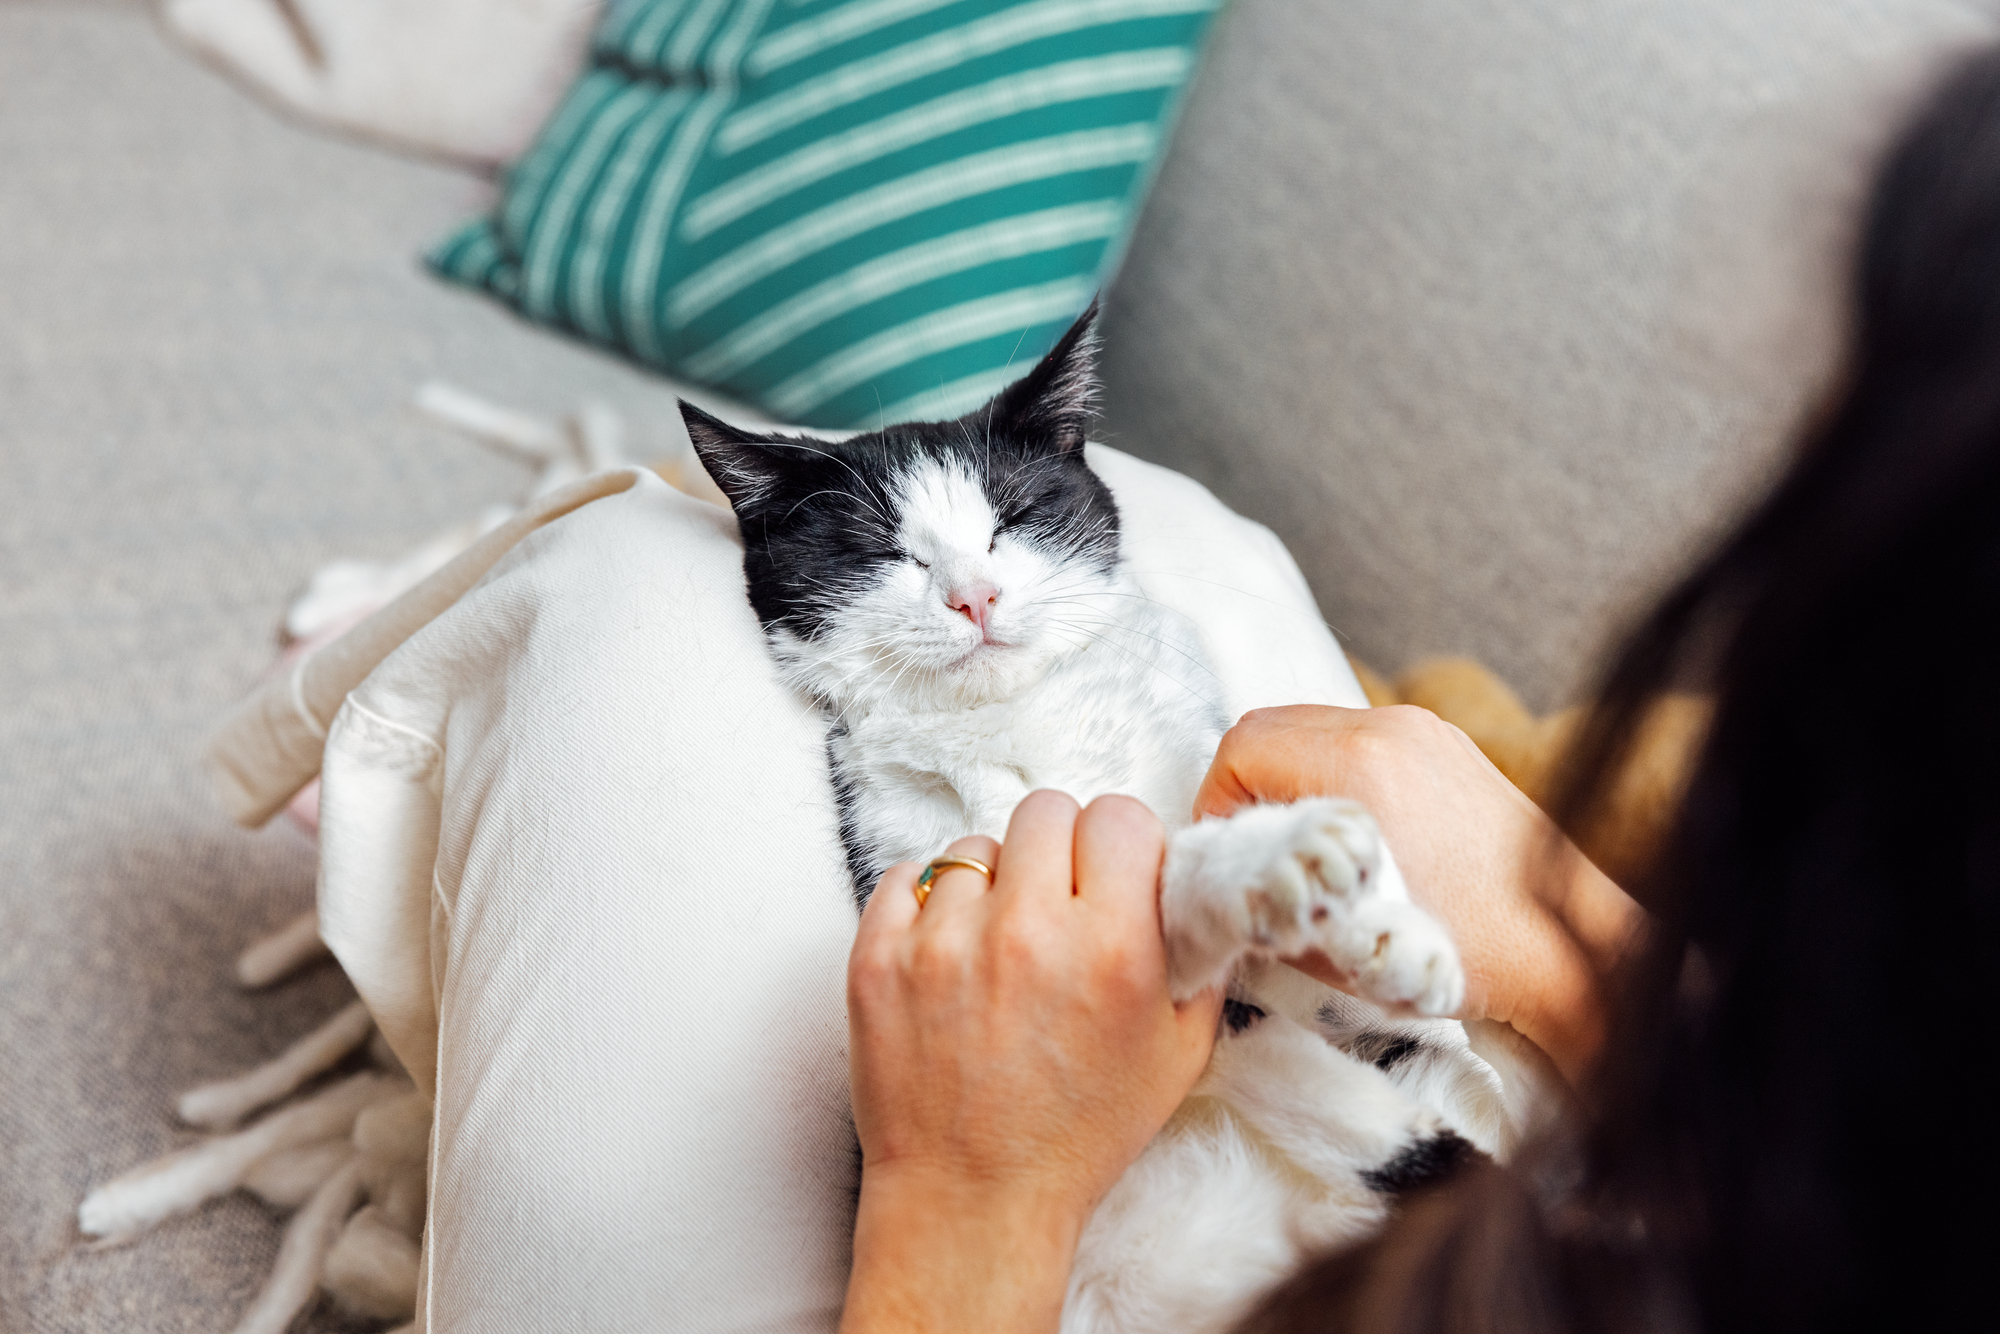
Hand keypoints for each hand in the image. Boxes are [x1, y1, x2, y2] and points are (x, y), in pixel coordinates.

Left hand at [842, 791, 1223, 1333]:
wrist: (973, 1201)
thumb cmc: (1077, 1136)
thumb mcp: (1178, 1054)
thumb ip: (1195, 958)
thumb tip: (1192, 887)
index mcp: (1109, 948)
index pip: (1119, 817)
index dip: (1123, 842)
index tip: (1115, 872)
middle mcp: (1025, 932)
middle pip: (1046, 811)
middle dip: (1061, 849)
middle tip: (1059, 898)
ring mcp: (942, 942)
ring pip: (974, 847)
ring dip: (993, 883)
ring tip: (998, 942)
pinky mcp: (878, 958)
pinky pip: (905, 877)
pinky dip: (927, 904)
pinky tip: (949, 950)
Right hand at [1196, 705, 1642, 1082]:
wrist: (1569, 948)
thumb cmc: (1464, 952)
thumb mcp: (1340, 943)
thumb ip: (1269, 897)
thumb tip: (1229, 882)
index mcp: (1361, 765)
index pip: (1241, 748)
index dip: (1215, 803)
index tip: (1227, 854)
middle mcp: (1392, 730)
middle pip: (1270, 725)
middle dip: (1245, 784)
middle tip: (1255, 849)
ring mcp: (1425, 731)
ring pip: (1314, 725)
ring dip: (1289, 774)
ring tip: (1306, 844)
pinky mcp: (1447, 745)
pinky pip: (1359, 736)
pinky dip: (1333, 771)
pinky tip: (1356, 833)